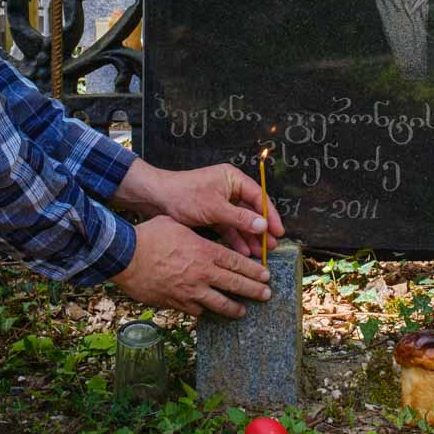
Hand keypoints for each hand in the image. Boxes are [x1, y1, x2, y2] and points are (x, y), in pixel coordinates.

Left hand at [113, 159, 285, 258]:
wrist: (156, 200)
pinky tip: (244, 252)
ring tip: (260, 253)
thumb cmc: (184, 196)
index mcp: (232, 179)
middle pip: (252, 210)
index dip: (270, 215)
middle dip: (261, 229)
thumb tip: (263, 226)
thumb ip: (240, 218)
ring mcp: (221, 203)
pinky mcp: (212, 215)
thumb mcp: (214, 208)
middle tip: (272, 246)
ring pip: (241, 221)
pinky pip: (229, 228)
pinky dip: (236, 239)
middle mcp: (229, 189)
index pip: (259, 196)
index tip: (278, 231)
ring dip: (250, 237)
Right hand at [114, 216, 271, 317]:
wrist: (126, 257)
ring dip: (234, 308)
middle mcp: (202, 273)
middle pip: (235, 284)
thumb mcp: (177, 225)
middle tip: (266, 295)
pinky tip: (208, 312)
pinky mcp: (176, 303)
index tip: (266, 275)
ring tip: (243, 311)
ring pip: (220, 304)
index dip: (254, 270)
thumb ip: (194, 234)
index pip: (238, 263)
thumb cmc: (150, 236)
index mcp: (206, 252)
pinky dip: (204, 311)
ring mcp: (190, 291)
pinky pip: (196, 310)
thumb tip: (199, 236)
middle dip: (254, 291)